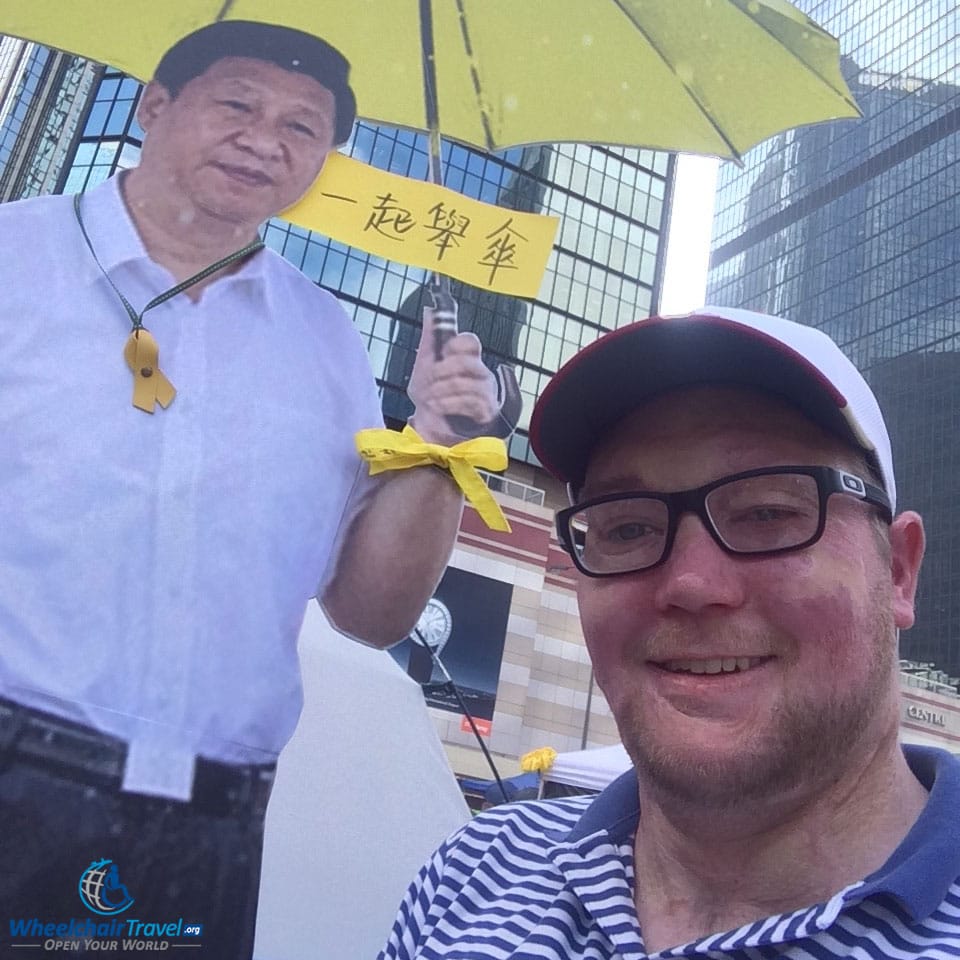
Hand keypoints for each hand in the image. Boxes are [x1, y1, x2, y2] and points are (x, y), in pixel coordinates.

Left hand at [407, 305, 500, 445]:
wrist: (433, 433)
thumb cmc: (432, 398)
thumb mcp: (424, 367)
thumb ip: (429, 340)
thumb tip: (430, 311)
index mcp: (466, 360)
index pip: (470, 342)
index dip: (455, 345)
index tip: (441, 354)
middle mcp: (479, 374)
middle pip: (469, 362)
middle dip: (443, 371)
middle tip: (428, 380)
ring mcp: (485, 393)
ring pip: (468, 383)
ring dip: (443, 390)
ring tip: (429, 398)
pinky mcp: (486, 413)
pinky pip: (472, 402)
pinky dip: (450, 403)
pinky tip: (437, 406)